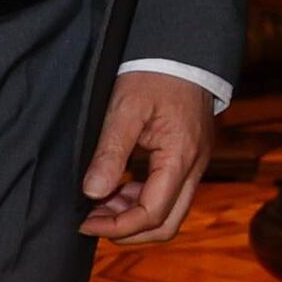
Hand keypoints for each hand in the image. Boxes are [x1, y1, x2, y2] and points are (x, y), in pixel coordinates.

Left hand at [81, 74, 222, 243]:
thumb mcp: (125, 110)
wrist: (185, 50)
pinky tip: (119, 187)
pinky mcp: (190, 157)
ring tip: (100, 203)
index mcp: (180, 157)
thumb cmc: (154, 75)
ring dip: (134, 216)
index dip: (117, 226)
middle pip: (168, 223)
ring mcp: (195, 163)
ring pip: (170, 211)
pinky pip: (170, 192)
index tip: (85, 222)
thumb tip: (91, 193)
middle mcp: (194, 166)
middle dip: (129, 231)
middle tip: (93, 222)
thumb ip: (110, 153)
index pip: (152, 213)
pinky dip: (143, 199)